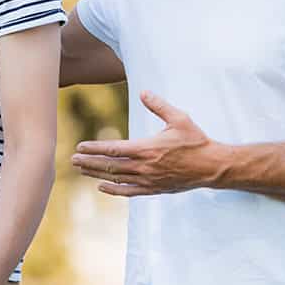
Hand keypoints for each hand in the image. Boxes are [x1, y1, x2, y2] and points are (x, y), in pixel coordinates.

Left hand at [71, 90, 225, 195]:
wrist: (212, 167)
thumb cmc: (196, 140)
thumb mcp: (179, 118)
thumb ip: (159, 106)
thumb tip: (143, 92)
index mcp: (147, 148)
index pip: (113, 149)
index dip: (94, 148)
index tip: (80, 146)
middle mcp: (144, 166)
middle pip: (110, 165)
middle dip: (89, 162)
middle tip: (72, 160)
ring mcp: (149, 180)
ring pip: (116, 179)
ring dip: (97, 174)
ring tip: (81, 170)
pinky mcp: (154, 189)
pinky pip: (129, 192)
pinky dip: (113, 190)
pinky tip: (101, 187)